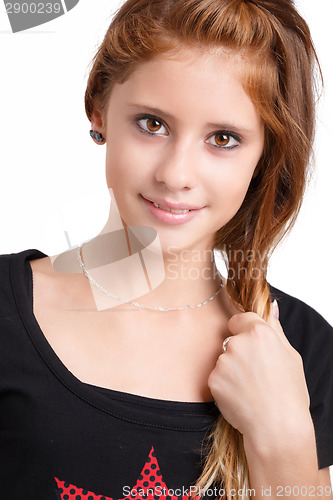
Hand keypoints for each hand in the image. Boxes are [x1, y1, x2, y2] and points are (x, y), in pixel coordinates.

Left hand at [208, 302, 310, 442]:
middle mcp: (238, 342)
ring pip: (223, 361)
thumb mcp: (291, 356)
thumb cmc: (289, 393)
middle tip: (256, 375)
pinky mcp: (213, 379)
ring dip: (232, 371)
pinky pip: (217, 378)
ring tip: (251, 389)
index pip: (240, 319)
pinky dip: (225, 387)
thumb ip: (276, 329)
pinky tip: (241, 398)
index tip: (251, 345)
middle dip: (239, 354)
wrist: (277, 427)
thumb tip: (272, 307)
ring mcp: (223, 361)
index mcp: (259, 332)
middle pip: (231, 341)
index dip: (244, 331)